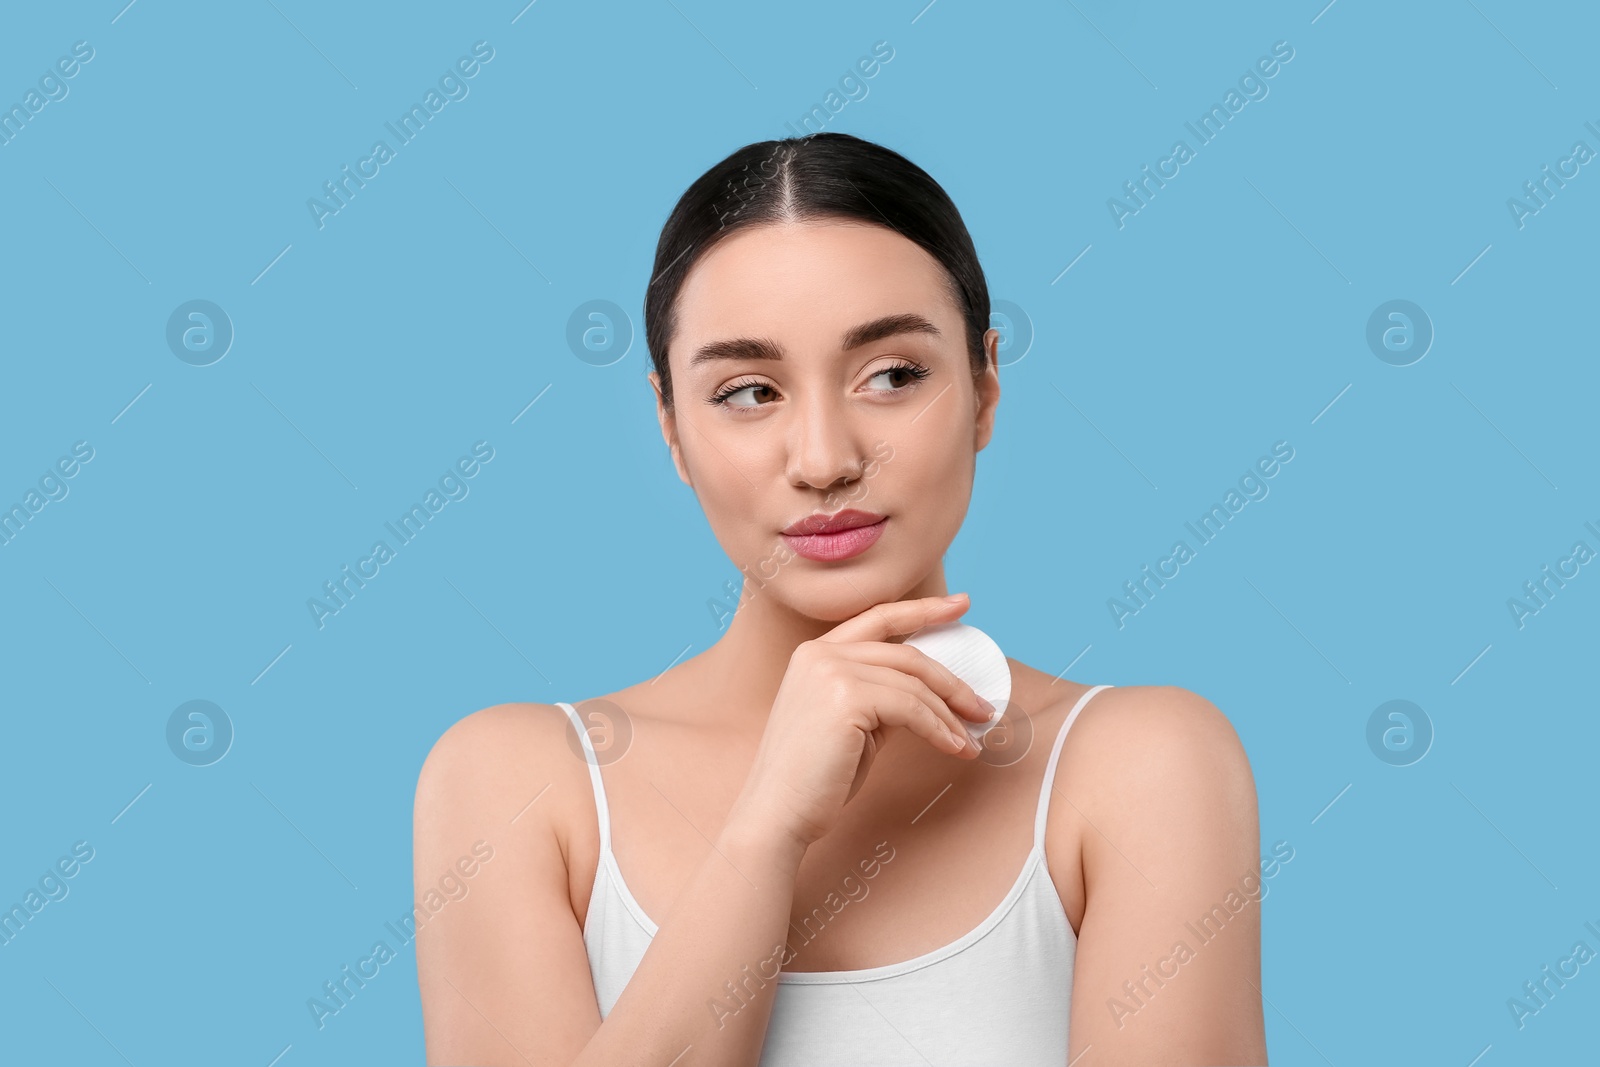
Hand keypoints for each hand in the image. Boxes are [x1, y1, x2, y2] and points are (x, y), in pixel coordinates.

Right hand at [734, 593, 993, 852]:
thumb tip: (931, 698)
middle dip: (951, 681)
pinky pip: (912, 709)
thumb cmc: (814, 779)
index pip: (878, 618)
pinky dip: (940, 730)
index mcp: (815, 653)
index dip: (923, 609)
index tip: (961, 605)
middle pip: (906, 654)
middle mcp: (820, 654)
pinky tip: (953, 747)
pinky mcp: (846, 699)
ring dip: (950, 714)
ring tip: (970, 741)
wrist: (777, 814)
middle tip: (982, 706)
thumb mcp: (851, 724)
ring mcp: (831, 672)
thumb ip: (880, 699)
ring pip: (913, 684)